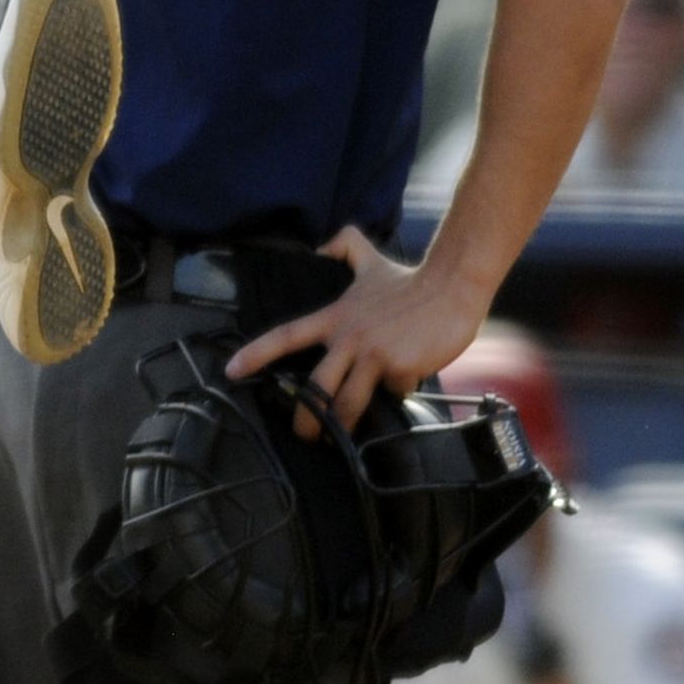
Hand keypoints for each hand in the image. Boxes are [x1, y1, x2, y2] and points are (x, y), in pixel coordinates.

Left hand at [226, 226, 488, 436]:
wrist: (451, 285)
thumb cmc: (411, 280)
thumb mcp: (371, 261)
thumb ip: (345, 248)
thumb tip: (323, 243)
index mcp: (336, 318)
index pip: (286, 335)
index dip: (257, 353)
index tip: (232, 371)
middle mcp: (349, 337)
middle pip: (315, 388)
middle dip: (306, 418)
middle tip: (305, 435)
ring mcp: (373, 354)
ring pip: (348, 403)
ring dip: (342, 426)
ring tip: (340, 440)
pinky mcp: (398, 368)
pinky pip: (393, 394)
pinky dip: (399, 392)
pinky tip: (409, 378)